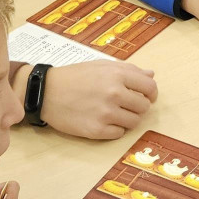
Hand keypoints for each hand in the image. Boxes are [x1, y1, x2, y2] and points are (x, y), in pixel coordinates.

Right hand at [42, 62, 157, 139]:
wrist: (46, 92)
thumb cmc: (75, 76)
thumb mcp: (101, 65)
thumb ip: (128, 69)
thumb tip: (151, 75)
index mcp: (117, 75)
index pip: (150, 88)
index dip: (151, 93)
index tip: (147, 97)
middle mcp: (114, 94)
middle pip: (144, 107)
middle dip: (138, 107)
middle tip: (126, 105)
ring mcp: (106, 113)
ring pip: (134, 122)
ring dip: (128, 119)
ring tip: (114, 113)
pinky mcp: (96, 130)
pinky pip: (119, 133)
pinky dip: (115, 129)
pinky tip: (104, 121)